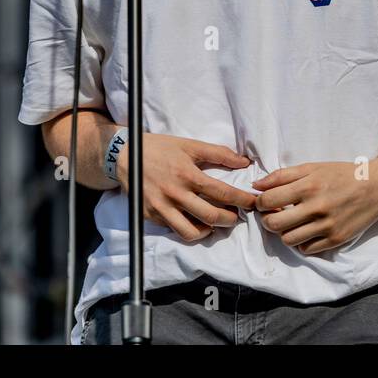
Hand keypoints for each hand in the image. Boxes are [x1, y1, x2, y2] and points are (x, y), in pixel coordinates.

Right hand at [126, 134, 258, 241]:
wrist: (125, 155)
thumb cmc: (161, 148)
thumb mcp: (190, 145)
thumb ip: (218, 153)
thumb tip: (244, 161)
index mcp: (188, 175)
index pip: (222, 192)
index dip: (242, 200)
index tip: (252, 203)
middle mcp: (175, 194)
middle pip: (211, 217)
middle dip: (230, 219)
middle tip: (237, 216)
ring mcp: (162, 208)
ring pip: (191, 232)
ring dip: (210, 231)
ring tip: (217, 223)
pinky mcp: (151, 216)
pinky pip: (174, 230)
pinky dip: (190, 230)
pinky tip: (197, 223)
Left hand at [252, 161, 377, 254]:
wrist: (376, 187)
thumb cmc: (342, 174)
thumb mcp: (312, 167)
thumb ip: (282, 175)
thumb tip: (255, 186)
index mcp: (308, 186)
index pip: (268, 200)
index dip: (260, 203)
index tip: (264, 202)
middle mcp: (316, 207)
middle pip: (274, 224)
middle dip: (267, 220)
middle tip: (274, 215)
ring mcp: (327, 226)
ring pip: (288, 240)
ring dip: (284, 232)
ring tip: (291, 223)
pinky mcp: (336, 240)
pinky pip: (306, 249)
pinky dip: (301, 242)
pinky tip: (306, 231)